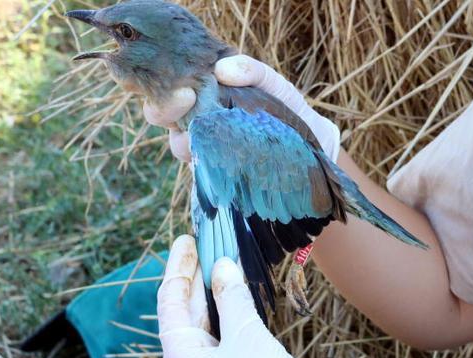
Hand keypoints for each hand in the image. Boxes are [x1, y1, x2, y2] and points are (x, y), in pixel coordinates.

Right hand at [143, 54, 340, 161]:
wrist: (311, 151)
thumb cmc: (288, 112)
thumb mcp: (274, 85)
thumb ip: (252, 71)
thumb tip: (222, 69)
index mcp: (206, 92)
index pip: (170, 84)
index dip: (161, 83)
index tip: (179, 86)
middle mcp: (198, 118)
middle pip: (161, 113)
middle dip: (163, 109)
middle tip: (185, 101)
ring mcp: (204, 146)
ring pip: (177, 142)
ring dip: (183, 138)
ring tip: (200, 134)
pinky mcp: (214, 172)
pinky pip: (197, 168)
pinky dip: (202, 161)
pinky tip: (214, 156)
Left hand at [157, 235, 408, 357]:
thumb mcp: (248, 334)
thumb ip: (231, 297)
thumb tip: (222, 266)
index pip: (170, 303)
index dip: (178, 268)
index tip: (186, 240)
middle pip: (183, 315)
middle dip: (195, 281)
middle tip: (204, 246)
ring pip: (200, 329)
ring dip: (210, 299)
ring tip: (219, 265)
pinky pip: (213, 343)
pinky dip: (221, 319)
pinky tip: (231, 298)